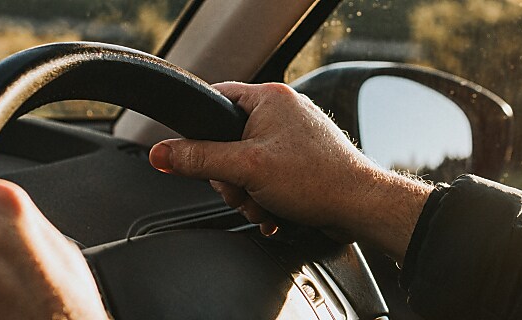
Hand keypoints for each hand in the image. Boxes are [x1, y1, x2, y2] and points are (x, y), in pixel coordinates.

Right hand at [148, 82, 432, 260]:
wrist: (360, 207)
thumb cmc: (317, 179)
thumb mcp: (245, 168)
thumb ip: (198, 159)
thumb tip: (162, 153)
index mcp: (269, 97)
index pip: (215, 99)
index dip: (200, 130)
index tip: (195, 154)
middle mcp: (283, 111)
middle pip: (227, 142)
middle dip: (231, 178)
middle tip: (244, 190)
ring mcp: (294, 137)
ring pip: (246, 166)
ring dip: (248, 194)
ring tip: (265, 205)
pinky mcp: (302, 161)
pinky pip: (266, 177)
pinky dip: (265, 199)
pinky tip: (274, 212)